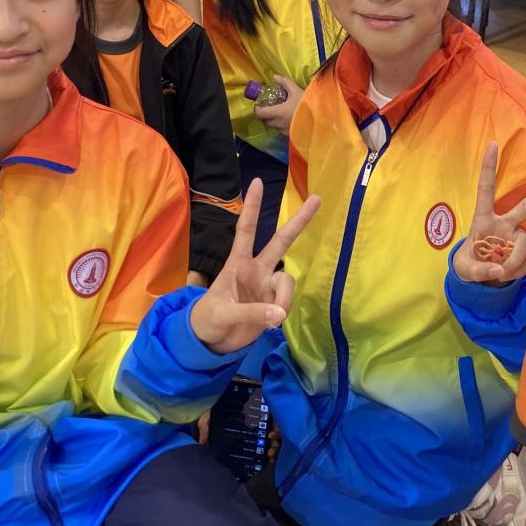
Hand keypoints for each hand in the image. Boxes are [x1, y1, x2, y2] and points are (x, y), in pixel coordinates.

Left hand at [189, 178, 319, 353]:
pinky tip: (271, 322)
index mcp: (237, 264)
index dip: (253, 207)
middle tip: (317, 198)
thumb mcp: (222, 315)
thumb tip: (279, 313)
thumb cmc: (208, 320)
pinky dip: (282, 312)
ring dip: (284, 297)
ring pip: (287, 280)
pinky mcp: (274, 303)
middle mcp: (256, 270)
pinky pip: (286, 302)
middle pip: (281, 241)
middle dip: (299, 221)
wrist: (210, 342)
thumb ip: (251, 313)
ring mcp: (267, 286)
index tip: (258, 183)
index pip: (246, 230)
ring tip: (274, 318)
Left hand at [253, 75, 302, 133]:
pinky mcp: (291, 135)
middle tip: (270, 108)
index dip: (257, 109)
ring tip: (281, 114)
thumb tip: (275, 76)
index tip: (260, 105)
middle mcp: (278, 123)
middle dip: (265, 116)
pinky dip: (283, 126)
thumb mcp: (296, 90)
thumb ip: (285, 82)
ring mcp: (284, 131)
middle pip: (265, 121)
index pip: (260, 113)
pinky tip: (290, 120)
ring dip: (274, 121)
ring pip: (274, 127)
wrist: (321, 119)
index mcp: (277, 112)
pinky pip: (283, 131)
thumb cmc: (307, 105)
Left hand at [451, 142, 525, 285]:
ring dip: (514, 262)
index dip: (488, 168)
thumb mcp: (465, 270)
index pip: (486, 190)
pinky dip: (518, 271)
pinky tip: (507, 274)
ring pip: (525, 245)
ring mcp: (518, 237)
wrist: (481, 279)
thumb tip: (498, 272)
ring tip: (500, 273)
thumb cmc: (469, 264)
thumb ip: (479, 272)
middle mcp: (505, 224)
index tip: (493, 144)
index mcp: (484, 220)